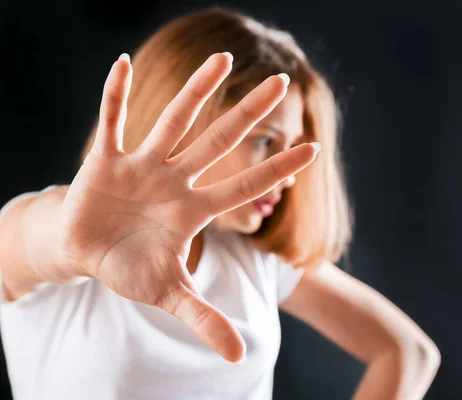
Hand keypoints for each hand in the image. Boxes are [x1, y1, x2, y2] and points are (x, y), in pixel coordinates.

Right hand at [56, 53, 318, 362]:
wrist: (86, 253)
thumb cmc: (131, 267)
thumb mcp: (170, 294)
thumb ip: (205, 317)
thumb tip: (240, 354)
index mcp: (194, 209)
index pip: (244, 185)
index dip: (276, 169)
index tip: (313, 148)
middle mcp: (174, 181)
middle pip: (217, 141)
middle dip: (247, 115)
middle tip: (280, 83)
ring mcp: (142, 167)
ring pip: (173, 121)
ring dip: (196, 92)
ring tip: (222, 58)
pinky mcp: (104, 162)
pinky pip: (111, 122)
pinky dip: (114, 95)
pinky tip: (122, 62)